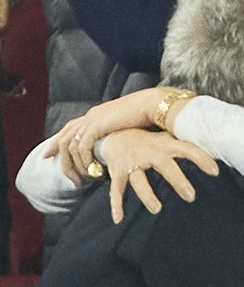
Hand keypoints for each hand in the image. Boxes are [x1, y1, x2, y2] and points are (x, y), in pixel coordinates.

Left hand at [44, 88, 172, 183]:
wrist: (153, 106)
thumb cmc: (147, 119)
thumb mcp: (126, 129)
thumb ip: (116, 138)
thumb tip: (115, 151)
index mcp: (96, 115)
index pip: (69, 128)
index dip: (56, 142)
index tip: (47, 155)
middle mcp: (90, 116)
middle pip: (64, 137)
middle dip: (59, 157)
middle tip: (68, 177)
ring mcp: (92, 119)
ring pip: (70, 144)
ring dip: (74, 165)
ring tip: (83, 180)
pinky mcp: (98, 125)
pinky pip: (83, 146)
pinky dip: (85, 160)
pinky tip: (93, 171)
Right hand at [102, 128, 218, 222]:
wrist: (114, 133)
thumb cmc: (149, 141)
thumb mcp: (166, 139)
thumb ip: (186, 146)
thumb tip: (217, 153)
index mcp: (164, 145)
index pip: (187, 149)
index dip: (201, 159)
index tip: (215, 172)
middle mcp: (149, 152)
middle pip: (165, 166)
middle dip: (178, 181)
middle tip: (191, 197)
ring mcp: (132, 162)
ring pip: (139, 180)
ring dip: (147, 195)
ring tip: (157, 209)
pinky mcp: (118, 172)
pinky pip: (116, 190)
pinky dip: (116, 205)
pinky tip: (119, 219)